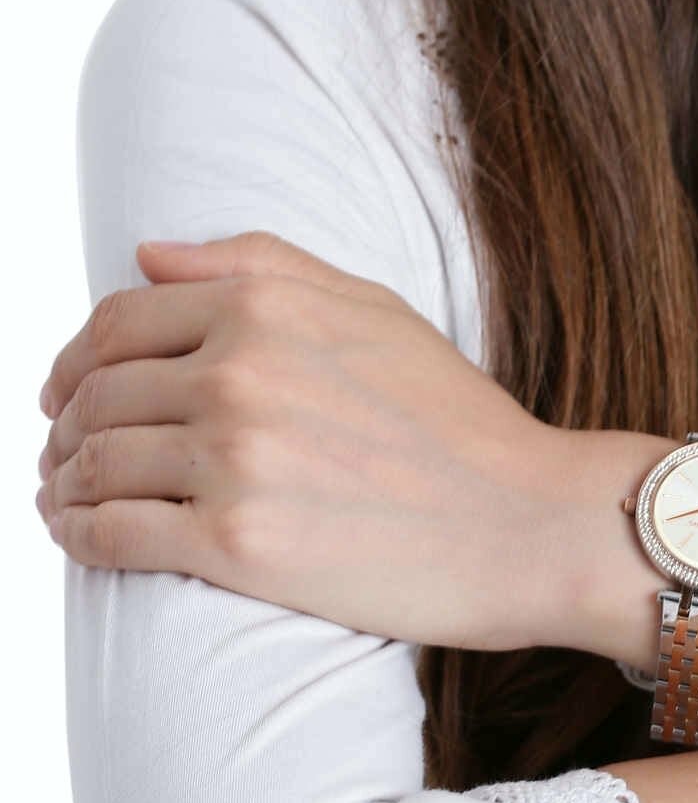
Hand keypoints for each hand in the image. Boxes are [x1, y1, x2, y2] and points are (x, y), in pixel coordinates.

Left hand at [35, 230, 584, 651]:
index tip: (70, 392)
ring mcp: (235, 460)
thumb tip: (145, 255)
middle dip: (64, 426)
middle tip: (65, 454)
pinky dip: (77, 535)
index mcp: (267, 308)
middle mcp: (239, 373)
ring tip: (67, 497)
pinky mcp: (237, 547)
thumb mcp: (377, 310)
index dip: (76, 359)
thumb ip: (260, 265)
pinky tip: (80, 535)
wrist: (529, 521)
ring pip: (92, 466)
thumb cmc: (462, 421)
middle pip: (94, 396)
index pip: (117, 323)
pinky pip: (110, 535)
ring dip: (63, 483)